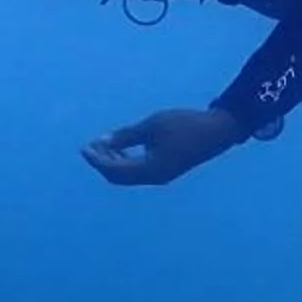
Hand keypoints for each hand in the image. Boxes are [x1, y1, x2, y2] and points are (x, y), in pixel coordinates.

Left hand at [81, 105, 246, 186]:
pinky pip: (137, 172)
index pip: (114, 170)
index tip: (85, 148)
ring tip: (102, 145)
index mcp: (151, 169)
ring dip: (112, 163)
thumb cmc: (184, 124)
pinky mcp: (164, 171)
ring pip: (127, 177)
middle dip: (102, 163)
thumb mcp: (152, 125)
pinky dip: (124, 163)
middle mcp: (154, 178)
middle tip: (90, 147)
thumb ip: (126, 136)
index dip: (97, 160)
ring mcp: (160, 176)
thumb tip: (102, 142)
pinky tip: (119, 149)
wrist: (216, 130)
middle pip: (118, 178)